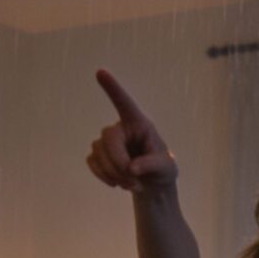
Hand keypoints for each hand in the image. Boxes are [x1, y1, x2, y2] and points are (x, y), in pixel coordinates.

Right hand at [87, 70, 179, 193]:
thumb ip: (151, 165)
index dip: (112, 88)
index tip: (100, 72)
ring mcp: (107, 142)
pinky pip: (92, 163)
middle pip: (108, 139)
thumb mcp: (166, 168)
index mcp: (139, 124)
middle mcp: (121, 128)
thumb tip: (131, 168)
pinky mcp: (98, 155)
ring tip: (131, 185)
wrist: (152, 185)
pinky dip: (103, 176)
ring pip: (98, 153)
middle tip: (133, 182)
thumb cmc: (163, 170)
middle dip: (117, 163)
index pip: (124, 103)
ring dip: (113, 173)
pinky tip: (117, 183)